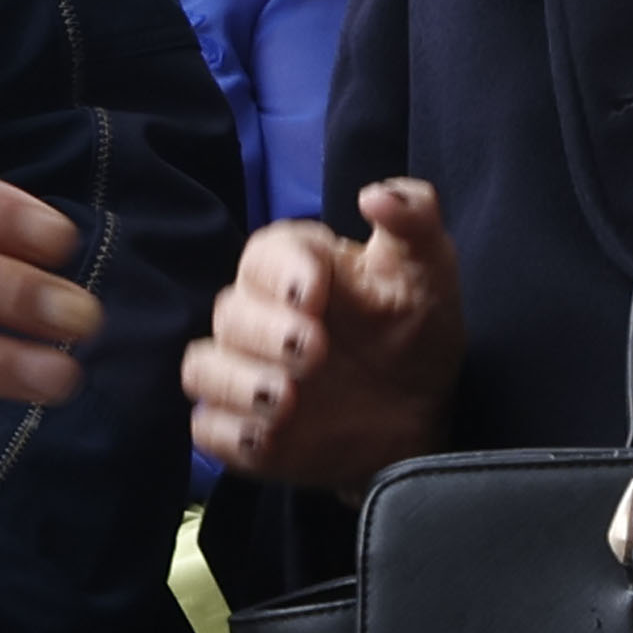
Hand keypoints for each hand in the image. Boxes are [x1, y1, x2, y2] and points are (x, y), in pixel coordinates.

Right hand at [182, 181, 464, 484]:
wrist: (423, 414)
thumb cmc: (418, 331)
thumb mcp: (430, 271)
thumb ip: (414, 220)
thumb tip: (376, 196)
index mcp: (299, 268)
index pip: (264, 255)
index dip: (280, 271)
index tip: (314, 292)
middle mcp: (262, 317)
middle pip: (228, 312)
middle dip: (264, 331)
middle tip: (314, 351)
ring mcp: (247, 374)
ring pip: (203, 368)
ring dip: (236, 382)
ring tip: (287, 399)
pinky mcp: (242, 427)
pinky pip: (208, 428)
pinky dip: (228, 432)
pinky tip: (267, 436)